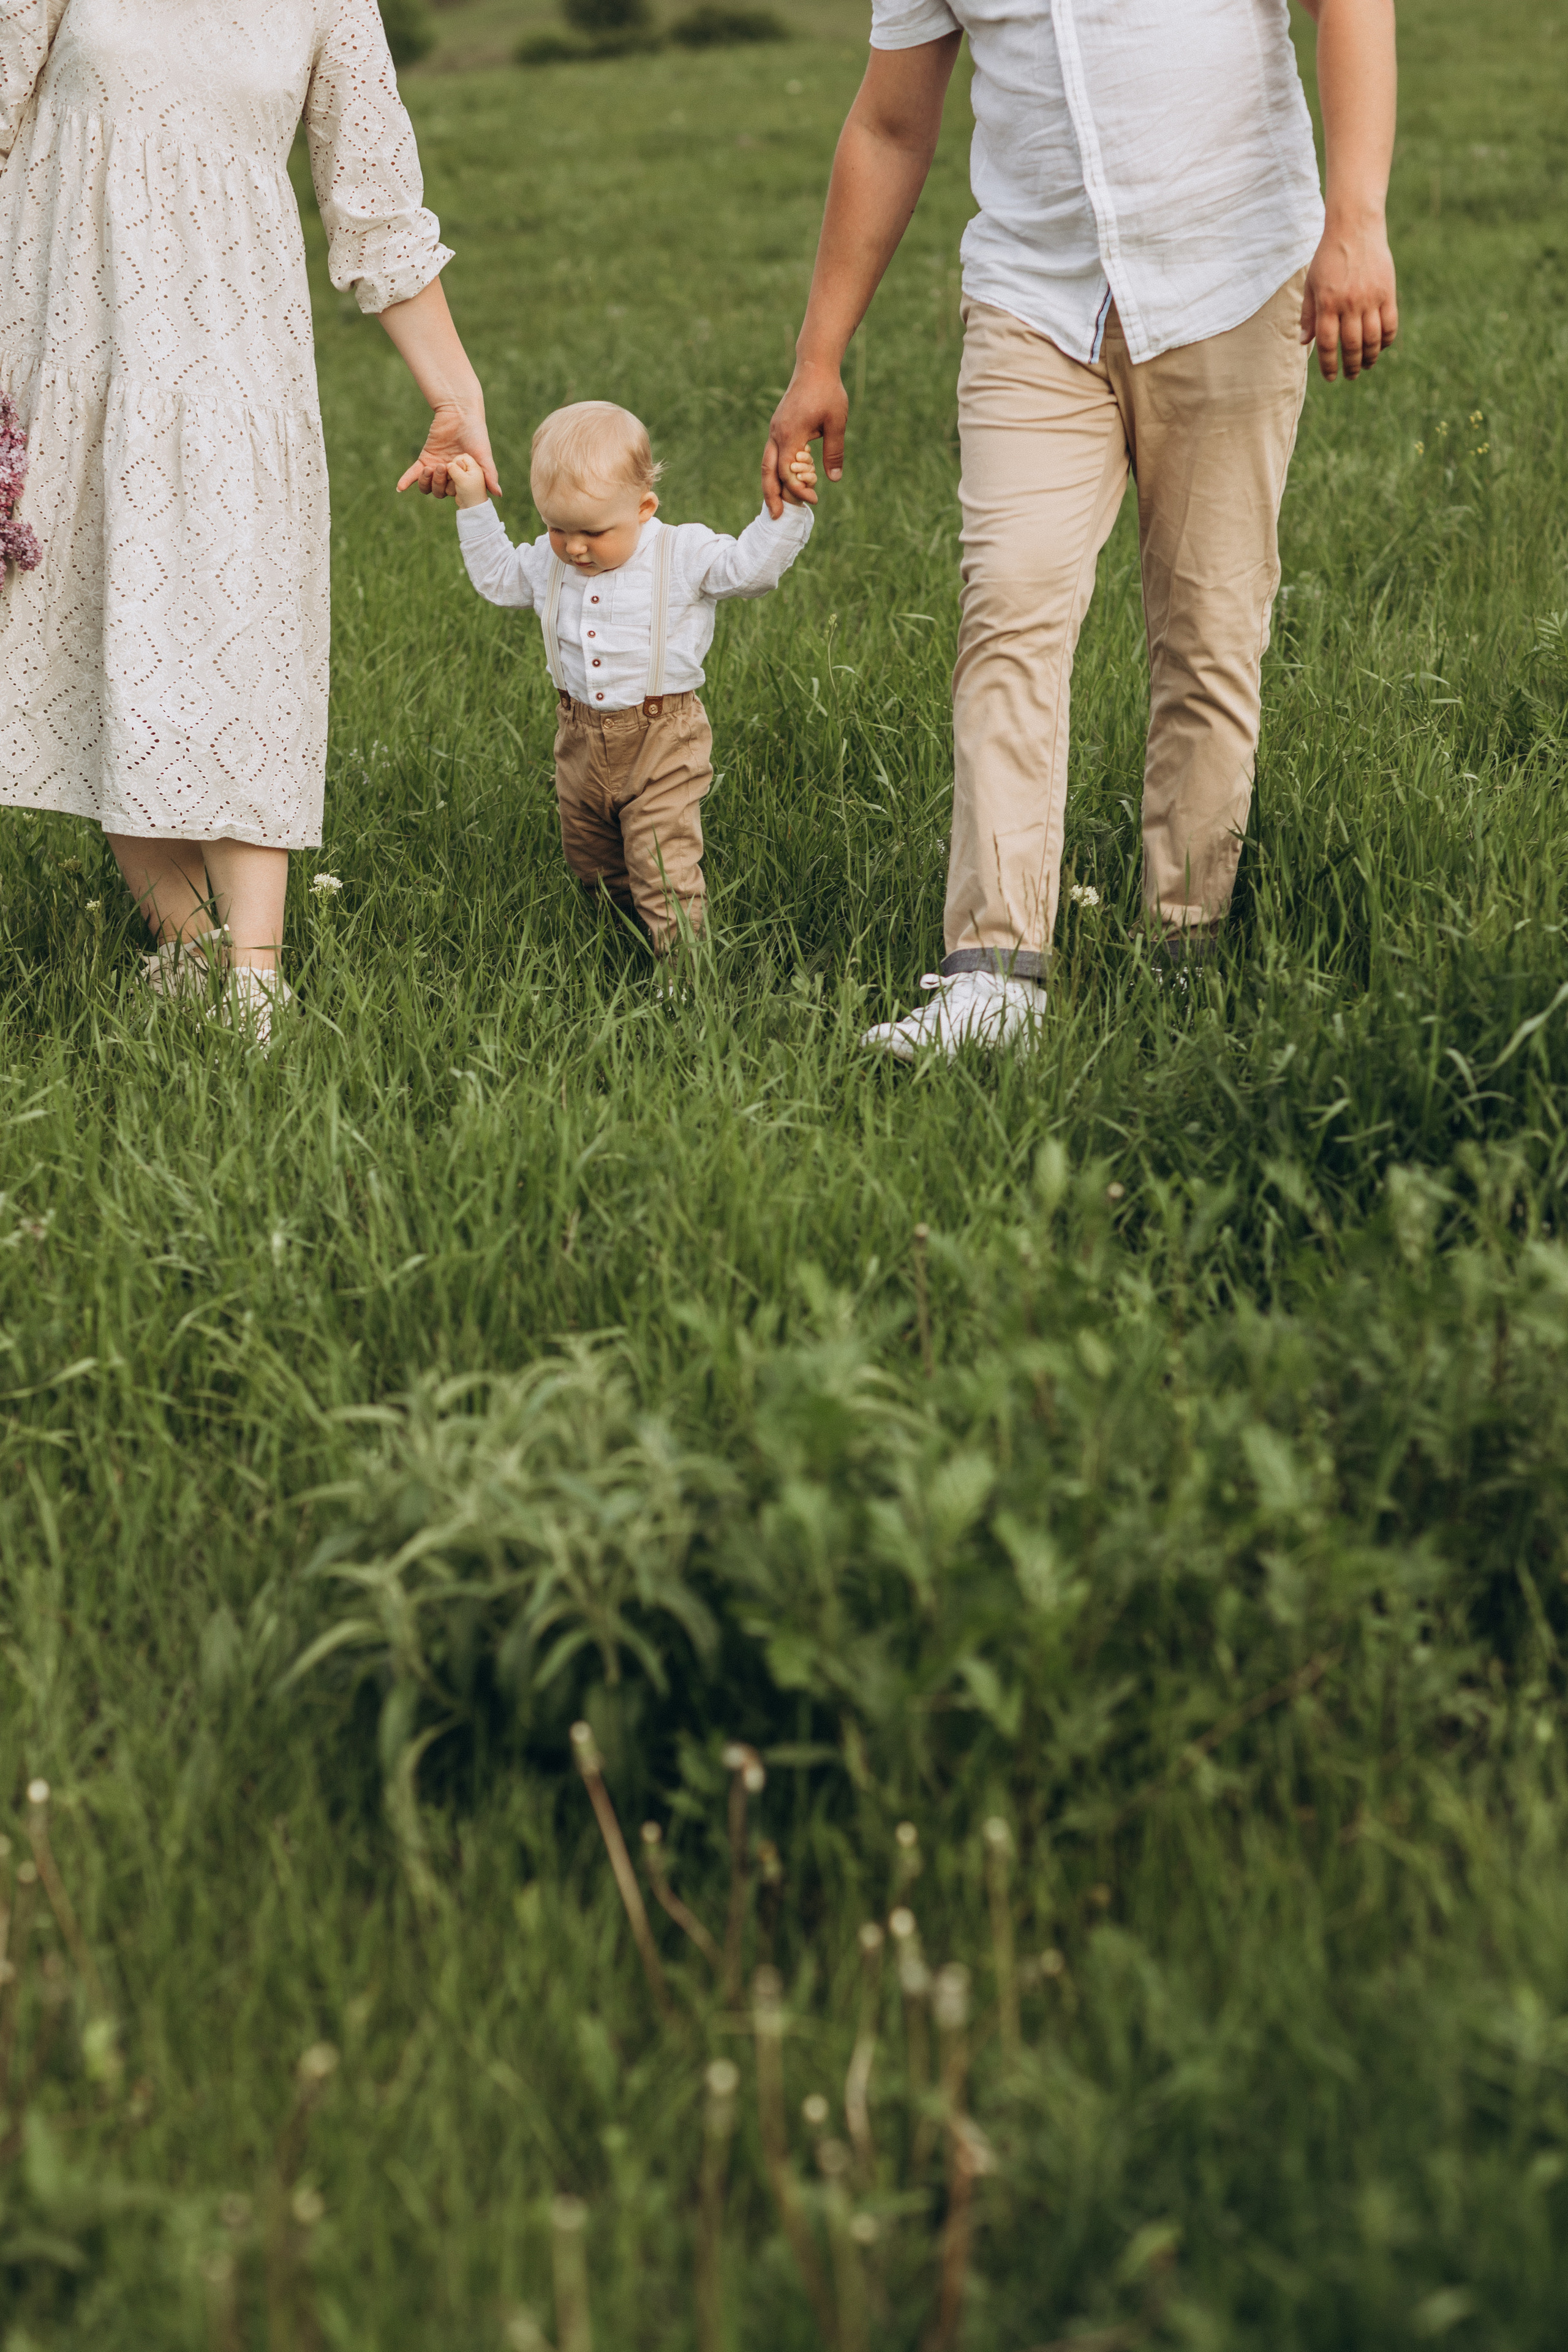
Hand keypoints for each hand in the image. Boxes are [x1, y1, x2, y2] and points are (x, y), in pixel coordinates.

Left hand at [397, 400, 501, 499]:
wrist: (460, 412)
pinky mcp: (425, 456)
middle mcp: (449, 475)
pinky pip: (413, 473)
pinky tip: (399, 487)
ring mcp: (436, 466)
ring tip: (430, 467)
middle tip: (442, 467)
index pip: (456, 494)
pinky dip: (406, 480)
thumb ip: (489, 475)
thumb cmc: (476, 433)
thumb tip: (498, 495)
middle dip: (439, 484)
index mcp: (463, 477)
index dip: (454, 490)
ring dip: (426, 482)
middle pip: (440, 492)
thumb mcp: (484, 455)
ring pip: (427, 486)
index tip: (456, 478)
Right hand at [762, 359, 847, 517]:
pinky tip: (783, 482)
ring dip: (770, 485)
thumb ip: (834, 451)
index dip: (799, 489)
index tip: (815, 498)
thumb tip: (834, 479)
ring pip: (767, 463)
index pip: (788, 471)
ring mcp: (775, 430)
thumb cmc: (828, 391)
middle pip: (768, 471)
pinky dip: (775, 471)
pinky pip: (773, 454)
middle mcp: (777, 433)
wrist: (814, 365)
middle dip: (771, 495)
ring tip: (776, 505)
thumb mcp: (837, 422)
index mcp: (790, 433)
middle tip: (776, 516)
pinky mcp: (778, 427)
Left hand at [1300, 210, 1397, 380]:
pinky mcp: (1387, 292)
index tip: (1330, 377)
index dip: (1328, 365)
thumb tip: (1303, 341)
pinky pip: (1390, 324)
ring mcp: (1370, 298)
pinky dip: (1386, 340)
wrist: (1355, 228)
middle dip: (1350, 366)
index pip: (1327, 344)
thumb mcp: (1312, 284)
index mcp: (1328, 303)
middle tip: (1350, 376)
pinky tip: (1381, 347)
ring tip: (1365, 365)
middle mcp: (1349, 303)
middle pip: (1352, 345)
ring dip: (1369, 357)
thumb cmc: (1328, 257)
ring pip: (1373, 339)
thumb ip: (1308, 314)